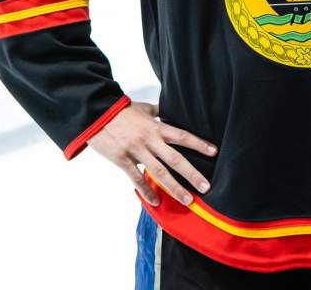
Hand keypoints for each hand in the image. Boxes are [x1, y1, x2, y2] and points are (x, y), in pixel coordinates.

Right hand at [87, 101, 217, 206]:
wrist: (96, 113)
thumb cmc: (120, 111)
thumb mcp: (142, 108)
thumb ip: (157, 111)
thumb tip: (167, 110)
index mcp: (156, 127)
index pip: (182, 136)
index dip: (199, 144)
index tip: (214, 152)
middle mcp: (149, 140)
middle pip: (175, 159)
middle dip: (192, 174)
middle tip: (206, 187)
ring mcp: (136, 151)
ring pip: (159, 173)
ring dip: (174, 188)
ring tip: (187, 200)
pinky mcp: (122, 160)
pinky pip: (136, 178)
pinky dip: (146, 192)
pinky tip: (156, 201)